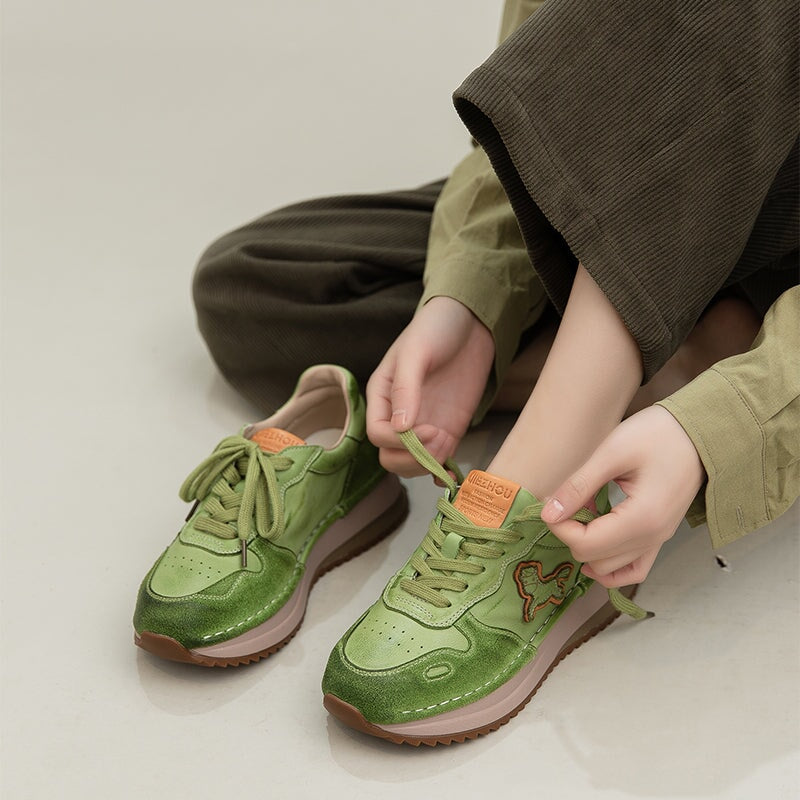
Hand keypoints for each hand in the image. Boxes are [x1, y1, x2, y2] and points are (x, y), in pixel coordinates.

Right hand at [366, 296, 494, 475]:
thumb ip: (406, 389)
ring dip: (430, 464)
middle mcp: (399, 415)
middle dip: (412, 459)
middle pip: (391, 457)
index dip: (399, 442)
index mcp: (382, 396)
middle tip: (438, 441)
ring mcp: (424, 425)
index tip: (428, 429)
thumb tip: (399, 429)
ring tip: (448, 441)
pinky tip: (453, 471)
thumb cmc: (435, 328)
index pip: (377, 434)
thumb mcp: (416, 352)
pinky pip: (439, 460)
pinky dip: (443, 472)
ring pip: (414, 464)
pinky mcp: (448, 429)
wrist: (470, 322)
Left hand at [540, 406, 705, 586]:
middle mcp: (653, 538)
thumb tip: (548, 514)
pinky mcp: (659, 536)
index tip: (551, 501)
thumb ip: (578, 487)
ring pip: (609, 568)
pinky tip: (594, 543)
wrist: (699, 432)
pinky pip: (633, 569)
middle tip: (565, 501)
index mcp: (642, 519)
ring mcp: (658, 540)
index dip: (559, 526)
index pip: (586, 545)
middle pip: (594, 558)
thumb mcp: (611, 453)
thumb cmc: (658, 434)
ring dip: (586, 545)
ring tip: (583, 511)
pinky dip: (609, 565)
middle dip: (570, 533)